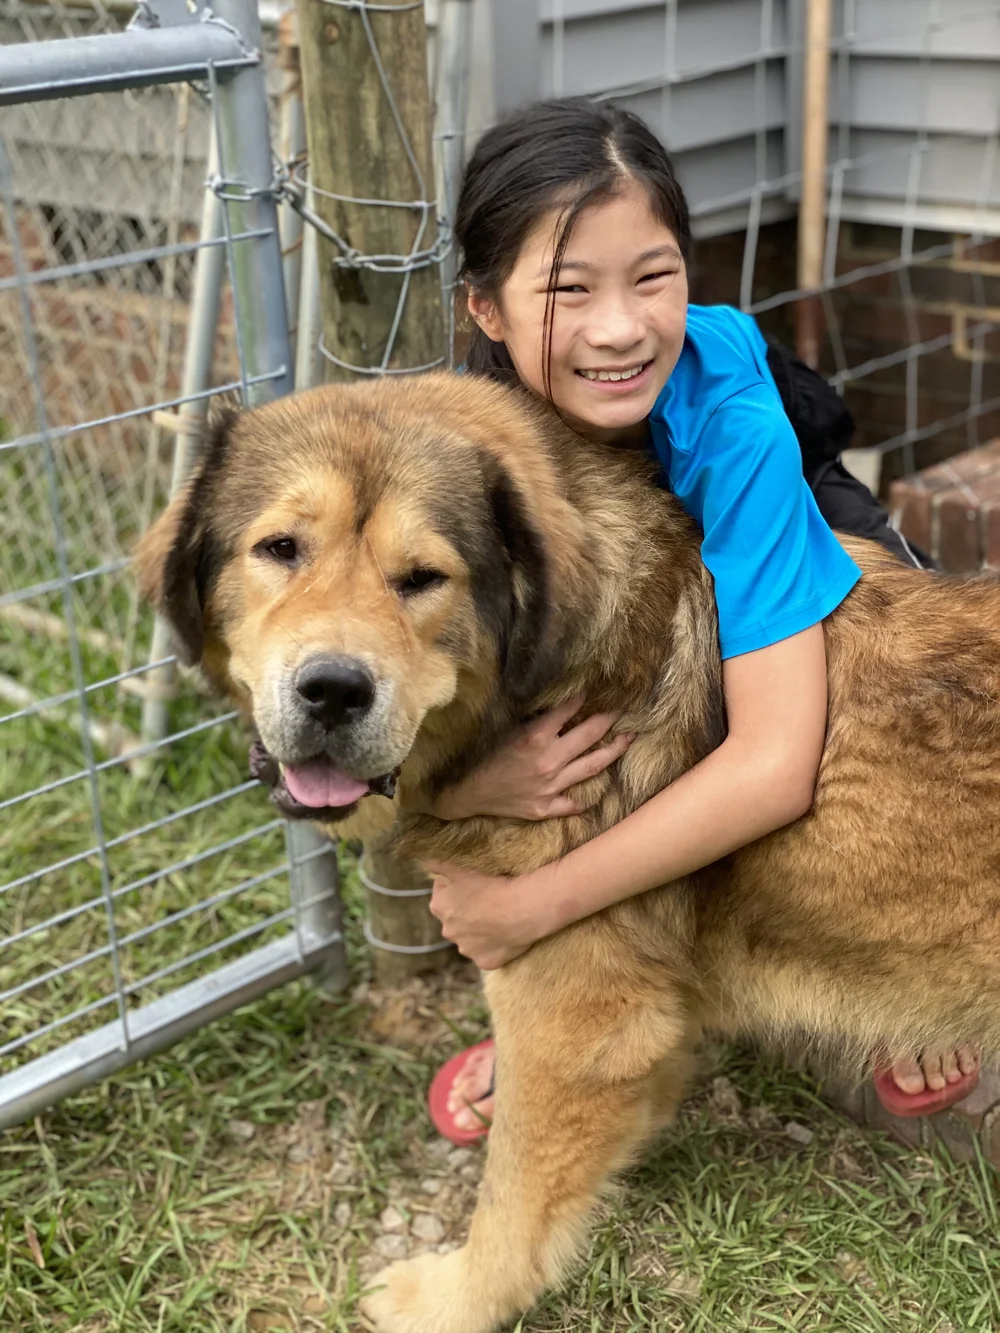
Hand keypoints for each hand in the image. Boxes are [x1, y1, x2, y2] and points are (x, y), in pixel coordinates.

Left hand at [426, 860, 557, 968]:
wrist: (523, 907)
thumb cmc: (491, 883)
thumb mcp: (460, 866)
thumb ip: (437, 862)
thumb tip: (425, 859)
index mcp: (439, 907)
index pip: (443, 893)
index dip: (458, 886)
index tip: (475, 882)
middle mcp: (448, 931)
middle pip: (455, 917)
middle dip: (466, 910)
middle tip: (487, 899)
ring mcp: (467, 949)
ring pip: (470, 938)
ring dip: (479, 930)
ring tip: (498, 917)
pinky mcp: (485, 962)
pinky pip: (487, 954)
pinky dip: (493, 947)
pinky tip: (504, 935)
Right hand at [434, 695, 633, 820]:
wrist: (466, 794)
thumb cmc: (482, 757)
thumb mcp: (507, 731)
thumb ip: (535, 721)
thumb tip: (560, 705)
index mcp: (535, 738)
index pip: (568, 711)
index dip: (582, 698)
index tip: (595, 688)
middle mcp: (548, 761)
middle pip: (589, 736)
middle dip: (608, 719)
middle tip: (622, 710)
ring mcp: (550, 787)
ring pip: (592, 767)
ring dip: (613, 751)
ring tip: (627, 739)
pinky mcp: (545, 808)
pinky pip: (574, 802)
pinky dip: (585, 795)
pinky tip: (597, 788)